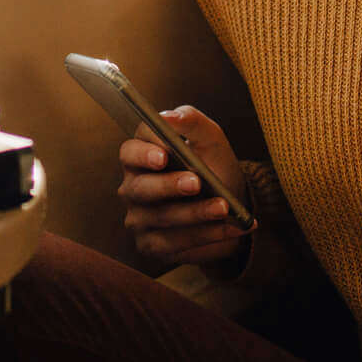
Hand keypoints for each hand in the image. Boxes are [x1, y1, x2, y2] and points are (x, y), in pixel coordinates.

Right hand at [117, 104, 251, 267]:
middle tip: (196, 182)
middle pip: (141, 187)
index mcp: (140, 155)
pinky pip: (174, 243)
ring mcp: (139, 218)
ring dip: (195, 213)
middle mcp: (133, 187)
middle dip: (169, 185)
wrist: (229, 204)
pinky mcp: (151, 245)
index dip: (145, 153)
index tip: (164, 154)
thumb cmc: (211, 163)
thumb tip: (169, 117)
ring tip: (224, 207)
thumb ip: (191, 121)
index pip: (131, 151)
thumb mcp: (209, 137)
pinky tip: (229, 226)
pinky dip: (205, 234)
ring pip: (161, 217)